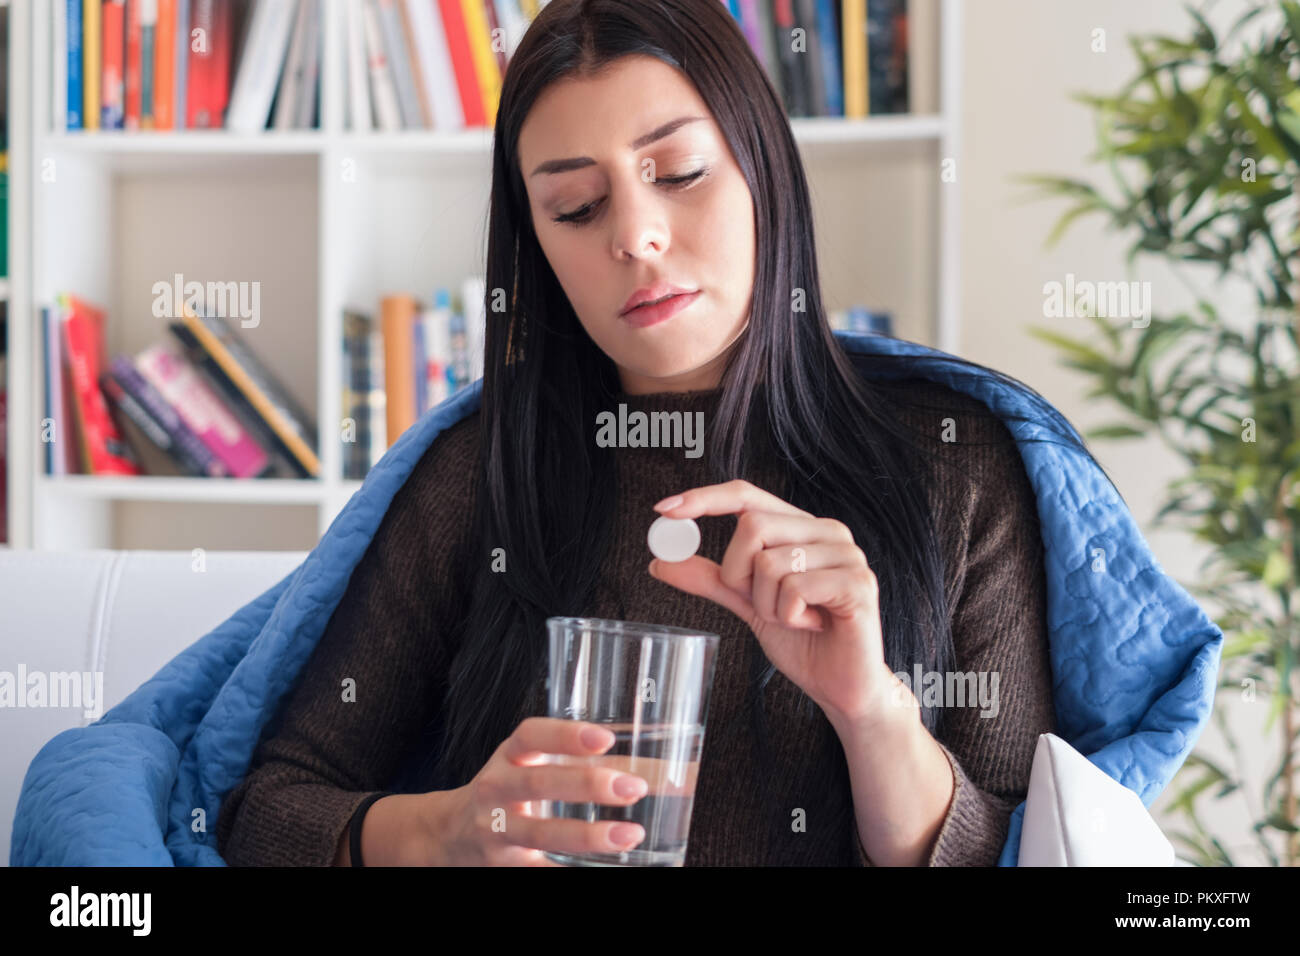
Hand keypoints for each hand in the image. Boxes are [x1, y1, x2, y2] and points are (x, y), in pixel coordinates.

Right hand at [438, 717, 651, 865]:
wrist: (448, 834)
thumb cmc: (508, 790)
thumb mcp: (528, 764)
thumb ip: (577, 762)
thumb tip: (655, 769)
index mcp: (509, 756)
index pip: (531, 735)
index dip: (566, 735)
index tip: (606, 738)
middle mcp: (497, 788)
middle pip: (539, 782)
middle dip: (587, 784)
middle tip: (632, 789)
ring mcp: (497, 830)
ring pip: (541, 832)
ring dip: (588, 835)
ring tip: (630, 835)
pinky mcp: (504, 865)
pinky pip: (538, 870)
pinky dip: (569, 871)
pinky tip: (603, 871)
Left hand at [647, 479, 911, 729]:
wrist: (841, 686)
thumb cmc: (803, 642)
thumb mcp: (747, 605)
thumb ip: (711, 580)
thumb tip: (662, 560)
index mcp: (800, 527)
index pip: (747, 495)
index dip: (704, 498)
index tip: (664, 511)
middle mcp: (826, 531)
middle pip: (752, 526)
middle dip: (738, 573)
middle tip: (760, 603)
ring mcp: (847, 554)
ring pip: (771, 563)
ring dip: (767, 604)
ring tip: (793, 620)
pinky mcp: (857, 583)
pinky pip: (796, 588)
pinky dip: (789, 616)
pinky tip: (811, 625)